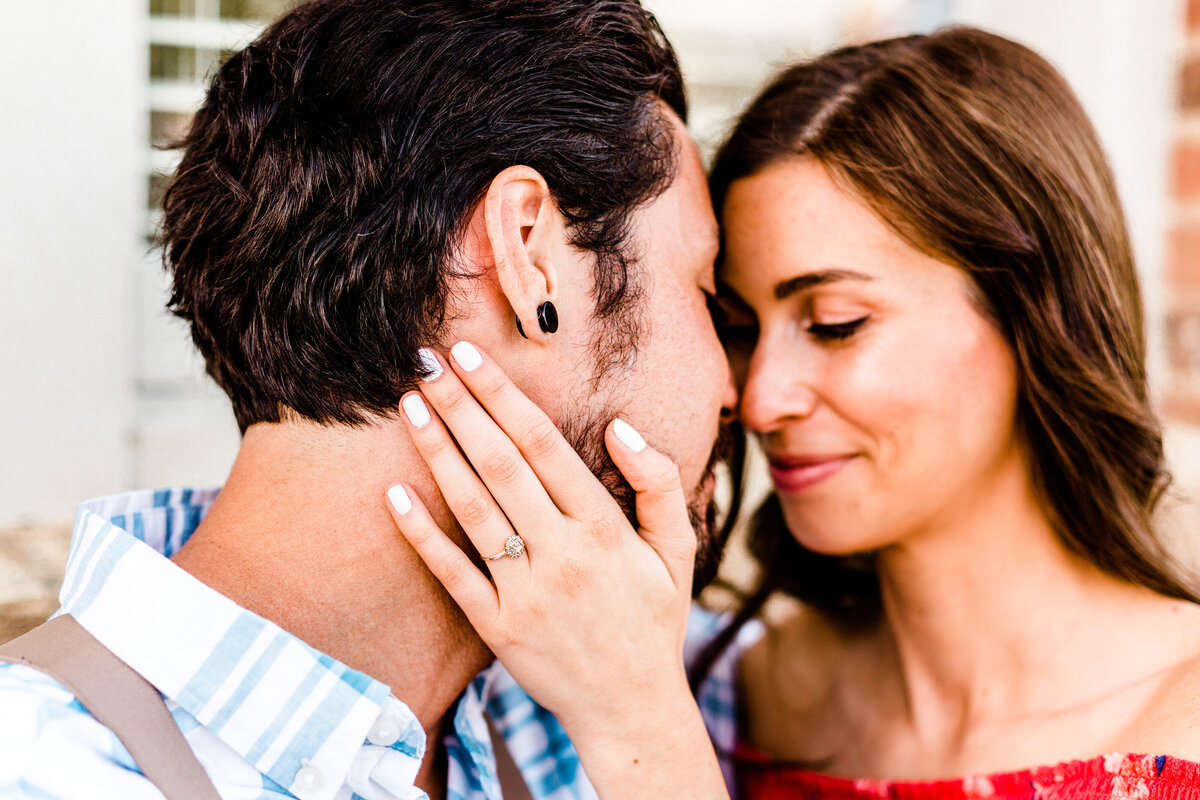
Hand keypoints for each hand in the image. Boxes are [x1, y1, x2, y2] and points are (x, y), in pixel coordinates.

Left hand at [384, 341, 726, 798]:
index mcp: (605, 528)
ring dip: (436, 455)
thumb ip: (659, 484)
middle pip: (499, 466)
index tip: (470, 356)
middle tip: (425, 363)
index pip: (543, 445)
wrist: (631, 707)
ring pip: (472, 511)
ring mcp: (525, 592)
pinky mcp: (497, 627)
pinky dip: (422, 535)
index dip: (503, 396)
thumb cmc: (653, 620)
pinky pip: (452, 574)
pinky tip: (395, 495)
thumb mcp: (679, 549)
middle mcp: (562, 554)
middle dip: (460, 408)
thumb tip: (623, 428)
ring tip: (409, 407)